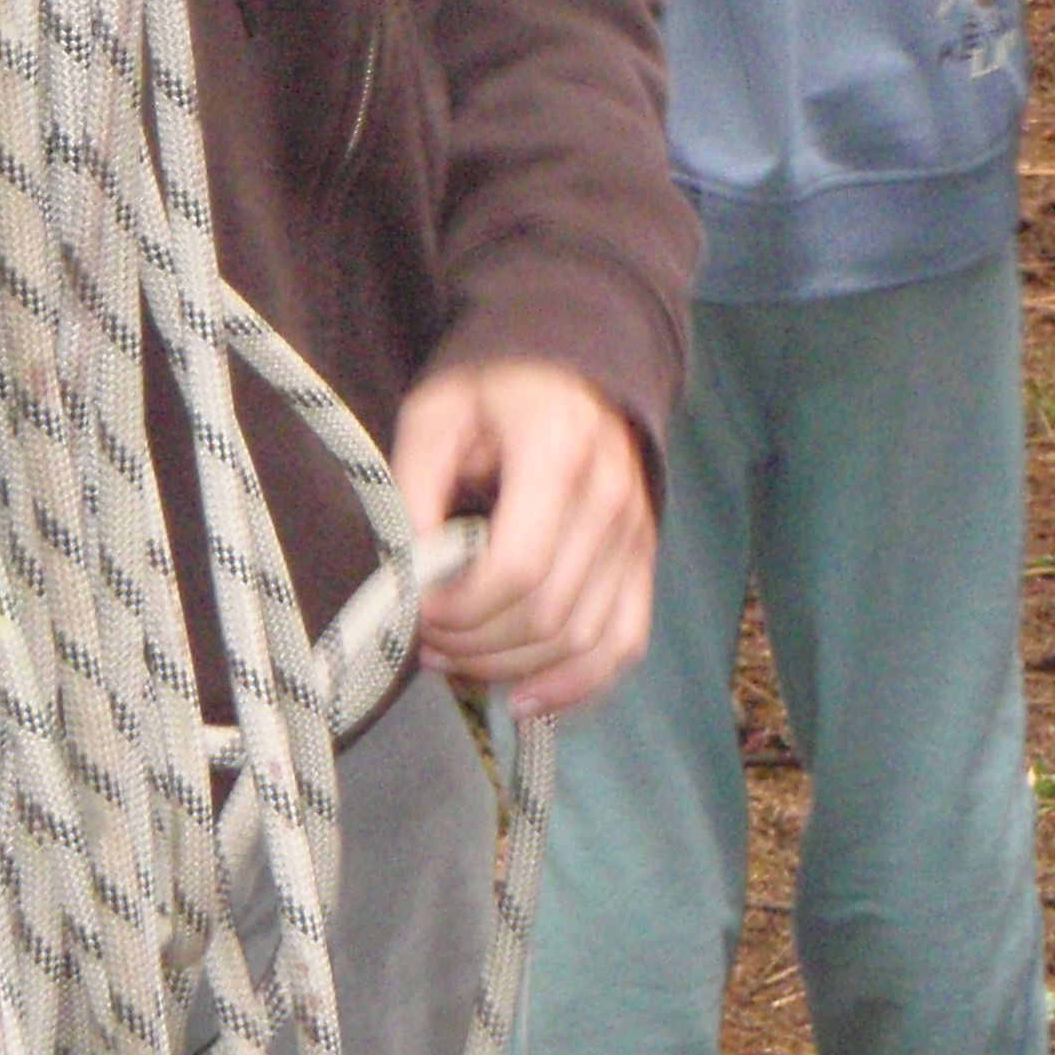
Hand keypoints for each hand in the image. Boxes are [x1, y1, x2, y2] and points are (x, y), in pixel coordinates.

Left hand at [391, 360, 655, 718]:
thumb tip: (410, 579)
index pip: (518, 567)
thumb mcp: (434, 415)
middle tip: (426, 637)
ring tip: (457, 660)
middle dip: (475, 644)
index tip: (417, 607)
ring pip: (581, 639)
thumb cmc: (492, 383)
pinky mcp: (644, 555)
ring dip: (512, 669)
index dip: (461, 607)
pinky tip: (527, 700)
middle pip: (547, 612)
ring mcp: (637, 529)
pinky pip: (624, 641)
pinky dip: (579, 685)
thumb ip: (414, 492)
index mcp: (558, 450)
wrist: (571, 353)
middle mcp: (611, 495)